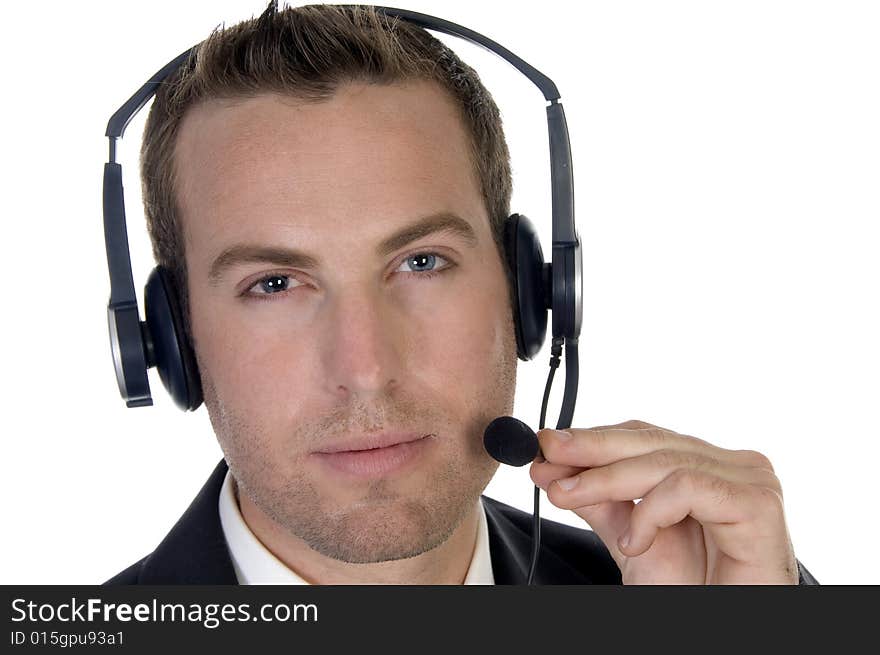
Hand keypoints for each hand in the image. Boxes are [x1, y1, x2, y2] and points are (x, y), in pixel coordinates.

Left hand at [529, 419, 798, 583]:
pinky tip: (633, 543)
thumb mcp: (631, 538)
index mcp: (707, 466)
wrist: (729, 627)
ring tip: (568, 496)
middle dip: (591, 447)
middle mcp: (733, 465)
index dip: (594, 439)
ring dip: (605, 479)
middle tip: (548, 451)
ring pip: (664, 461)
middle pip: (652, 441)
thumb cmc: (693, 588)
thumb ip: (599, 501)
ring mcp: (750, 479)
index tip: (545, 447)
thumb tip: (550, 467)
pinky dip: (650, 512)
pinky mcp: (757, 503)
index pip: (645, 437)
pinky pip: (688, 488)